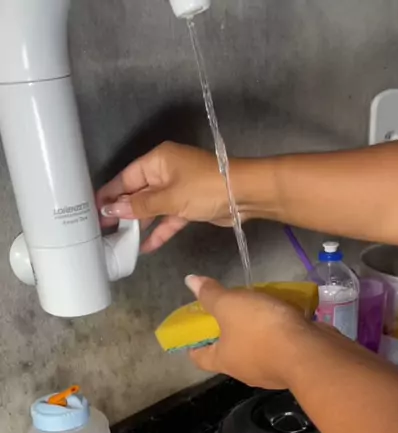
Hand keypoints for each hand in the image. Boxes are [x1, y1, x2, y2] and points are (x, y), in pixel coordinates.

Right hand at [97, 143, 241, 253]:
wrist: (244, 195)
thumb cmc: (205, 188)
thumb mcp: (169, 198)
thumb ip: (140, 206)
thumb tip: (113, 209)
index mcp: (157, 161)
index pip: (126, 178)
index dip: (110, 194)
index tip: (94, 211)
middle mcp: (165, 173)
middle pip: (137, 193)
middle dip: (123, 211)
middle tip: (104, 230)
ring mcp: (177, 190)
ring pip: (152, 208)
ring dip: (140, 224)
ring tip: (121, 242)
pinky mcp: (189, 206)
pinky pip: (168, 218)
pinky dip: (159, 231)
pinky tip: (146, 247)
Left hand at [184, 275, 313, 389]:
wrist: (310, 351)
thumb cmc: (261, 329)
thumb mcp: (230, 304)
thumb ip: (211, 294)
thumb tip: (189, 281)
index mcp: (224, 361)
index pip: (198, 357)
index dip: (194, 342)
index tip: (197, 325)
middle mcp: (244, 370)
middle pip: (229, 350)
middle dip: (228, 330)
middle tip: (232, 306)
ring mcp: (270, 369)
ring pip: (257, 347)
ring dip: (257, 329)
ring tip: (261, 305)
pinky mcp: (293, 363)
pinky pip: (280, 345)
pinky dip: (280, 331)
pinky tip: (285, 313)